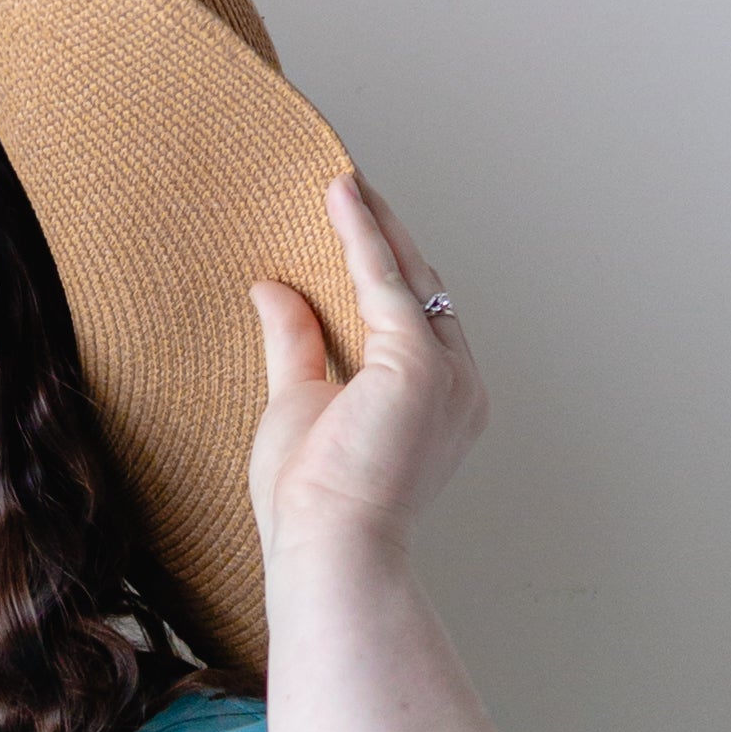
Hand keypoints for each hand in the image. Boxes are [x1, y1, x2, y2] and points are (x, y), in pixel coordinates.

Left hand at [247, 173, 485, 568]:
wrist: (328, 550)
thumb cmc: (315, 503)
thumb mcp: (300, 404)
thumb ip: (295, 345)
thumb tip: (271, 289)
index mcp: (441, 402)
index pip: (415, 318)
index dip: (385, 269)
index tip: (352, 226)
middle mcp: (459, 385)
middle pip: (422, 290)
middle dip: (387, 236)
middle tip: (349, 188)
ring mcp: (447, 374)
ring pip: (409, 277)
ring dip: (376, 224)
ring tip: (342, 180)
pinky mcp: (418, 363)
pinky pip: (384, 279)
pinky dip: (361, 233)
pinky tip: (340, 194)